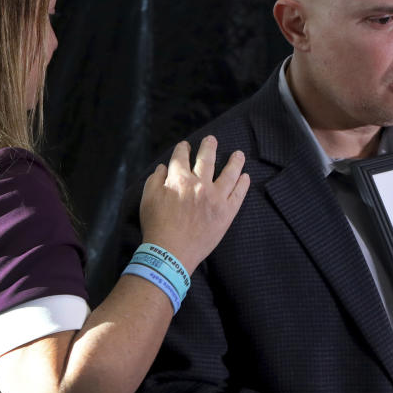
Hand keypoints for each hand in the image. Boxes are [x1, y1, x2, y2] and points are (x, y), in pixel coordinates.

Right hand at [139, 136, 249, 270]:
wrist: (170, 253)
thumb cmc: (156, 226)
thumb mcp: (147, 199)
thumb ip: (154, 180)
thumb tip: (162, 168)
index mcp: (179, 179)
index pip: (181, 157)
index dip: (183, 149)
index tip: (185, 146)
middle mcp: (199, 184)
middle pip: (206, 159)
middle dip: (209, 146)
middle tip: (212, 139)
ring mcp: (215, 198)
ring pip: (229, 173)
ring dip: (234, 161)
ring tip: (239, 154)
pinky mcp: (226, 213)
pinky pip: (238, 194)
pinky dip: (243, 184)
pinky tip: (245, 176)